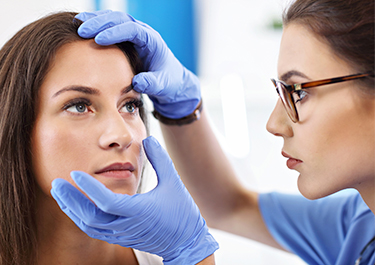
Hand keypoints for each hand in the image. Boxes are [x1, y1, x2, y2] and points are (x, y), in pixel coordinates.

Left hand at [50, 136, 217, 264]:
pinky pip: (94, 230)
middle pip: (90, 217)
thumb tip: (148, 139)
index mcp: (139, 212)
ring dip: (72, 209)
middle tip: (56, 184)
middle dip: (71, 200)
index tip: (75, 173)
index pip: (106, 202)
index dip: (89, 187)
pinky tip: (76, 207)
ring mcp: (122, 234)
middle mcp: (126, 226)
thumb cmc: (182, 212)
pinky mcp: (121, 238)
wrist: (185, 241)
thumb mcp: (173, 181)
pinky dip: (81, 218)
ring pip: (89, 226)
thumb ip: (160, 159)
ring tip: (61, 194)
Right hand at [75, 10, 200, 118]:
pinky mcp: (125, 39)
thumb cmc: (168, 83)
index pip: (132, 30)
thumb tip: (136, 82)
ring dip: (95, 20)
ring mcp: (133, 34)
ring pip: (113, 19)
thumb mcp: (162, 86)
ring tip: (77, 24)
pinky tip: (81, 28)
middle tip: (82, 30)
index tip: (98, 39)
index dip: (115, 33)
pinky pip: (109, 27)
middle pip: (120, 20)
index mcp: (152, 41)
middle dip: (100, 23)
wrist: (170, 81)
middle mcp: (142, 33)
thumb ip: (152, 84)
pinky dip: (96, 26)